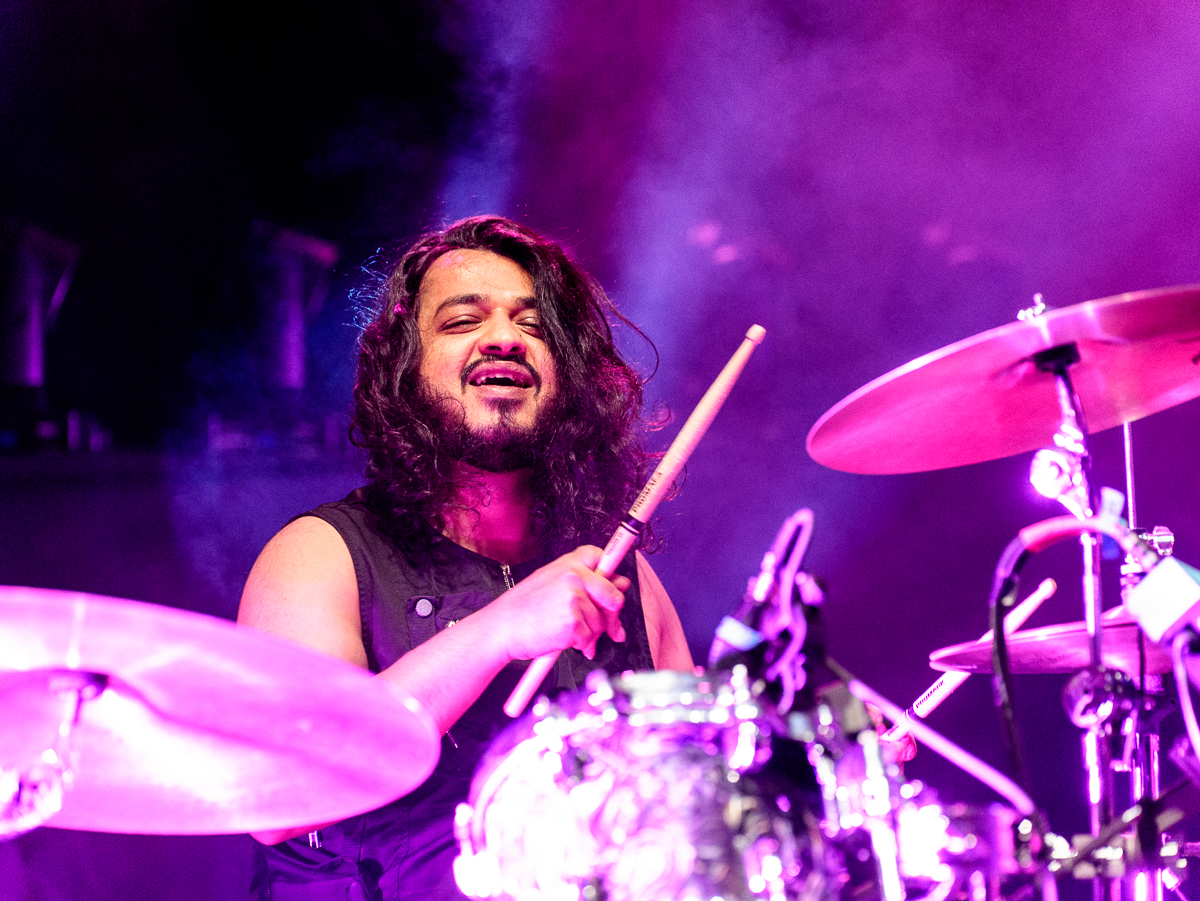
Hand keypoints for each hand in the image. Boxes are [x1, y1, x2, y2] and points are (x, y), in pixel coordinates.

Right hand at [489, 545, 628, 661]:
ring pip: (601, 621)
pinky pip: (589, 637)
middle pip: (612, 595)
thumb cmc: (524, 608)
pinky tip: (563, 641)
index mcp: (568, 563)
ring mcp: (574, 598)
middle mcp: (574, 576)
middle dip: (612, 615)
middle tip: (613, 629)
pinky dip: (580, 644)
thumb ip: (585, 581)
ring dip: (591, 634)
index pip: (601, 557)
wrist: (501, 628)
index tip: (619, 585)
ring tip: (570, 635)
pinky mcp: (573, 622)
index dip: (610, 575)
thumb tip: (621, 584)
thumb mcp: (551, 583)